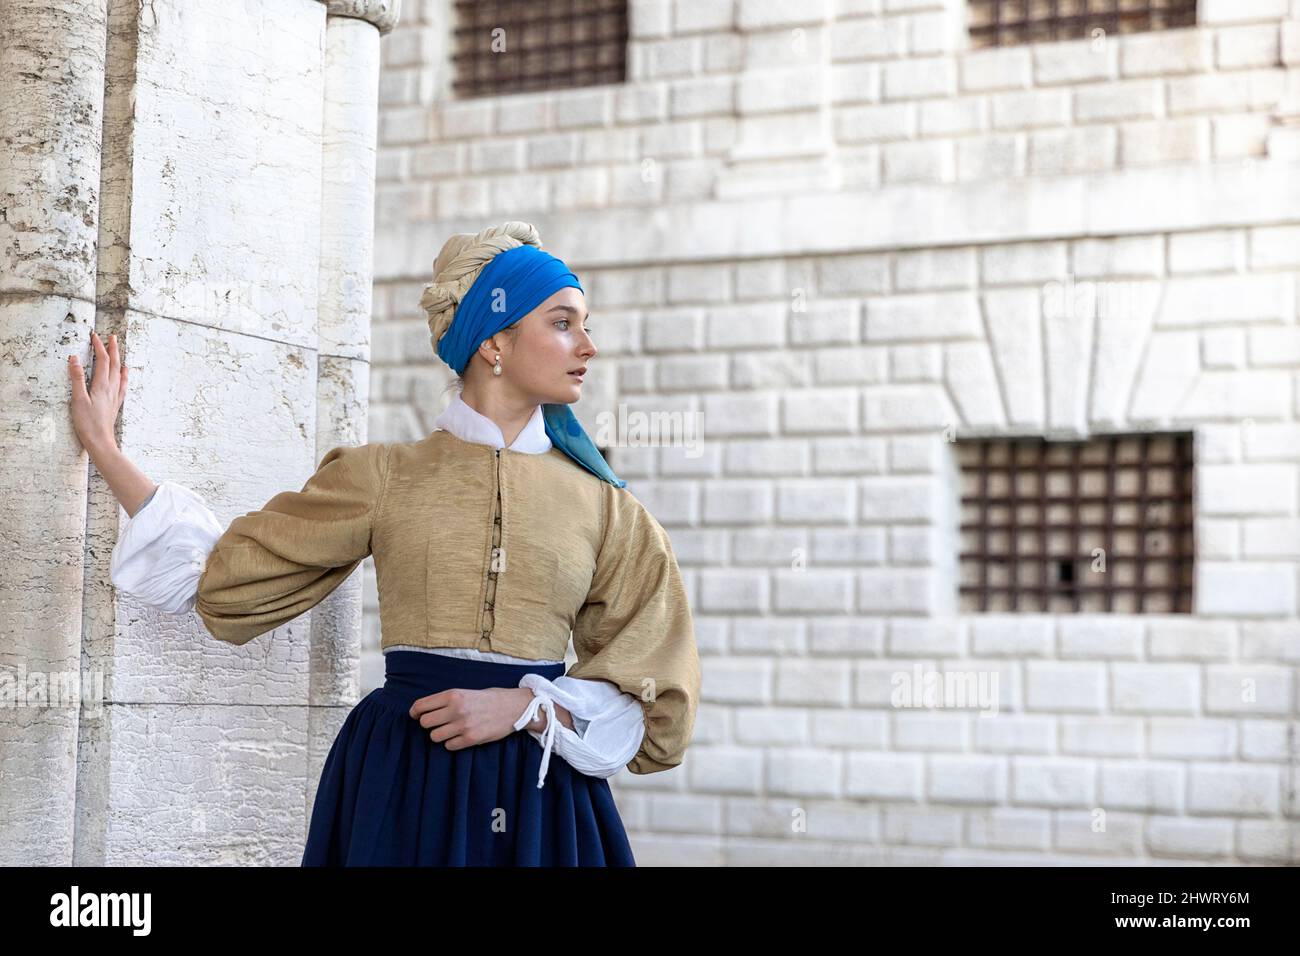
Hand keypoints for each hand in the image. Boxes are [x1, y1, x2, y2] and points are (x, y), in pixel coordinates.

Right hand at [68, 330, 126, 455]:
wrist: (100, 441)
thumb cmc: (87, 423)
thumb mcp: (78, 399)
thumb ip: (77, 378)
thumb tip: (74, 359)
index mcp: (101, 385)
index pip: (102, 360)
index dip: (99, 347)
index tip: (95, 336)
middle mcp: (111, 388)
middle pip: (114, 364)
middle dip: (112, 349)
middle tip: (112, 336)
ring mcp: (115, 396)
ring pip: (119, 372)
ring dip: (118, 359)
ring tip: (118, 349)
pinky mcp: (115, 403)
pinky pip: (122, 384)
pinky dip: (124, 375)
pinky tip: (125, 372)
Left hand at [409, 687, 572, 749]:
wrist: (515, 707)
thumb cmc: (490, 698)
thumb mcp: (467, 692)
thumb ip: (448, 700)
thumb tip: (425, 711)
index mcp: (453, 694)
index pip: (421, 706)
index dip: (414, 712)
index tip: (415, 716)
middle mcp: (456, 709)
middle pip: (425, 723)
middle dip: (429, 724)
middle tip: (438, 723)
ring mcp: (463, 725)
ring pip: (435, 737)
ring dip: (440, 735)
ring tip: (452, 730)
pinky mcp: (471, 739)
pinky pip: (449, 746)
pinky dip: (452, 743)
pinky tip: (461, 736)